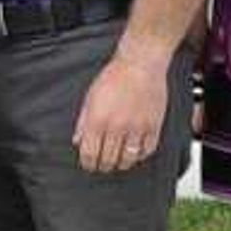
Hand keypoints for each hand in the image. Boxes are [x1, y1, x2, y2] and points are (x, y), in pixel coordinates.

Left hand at [72, 46, 174, 176]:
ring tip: (119, 162)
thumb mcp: (90, 98)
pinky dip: (140, 156)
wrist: (140, 64)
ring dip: (121, 164)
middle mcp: (116, 127)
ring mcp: (136, 128)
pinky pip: (146, 151)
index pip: (89, 154)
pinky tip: (135, 153)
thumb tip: (77, 142)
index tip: (89, 165)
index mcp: (97, 120)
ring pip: (128, 159)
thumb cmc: (114, 77)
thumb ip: (82, 122)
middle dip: (103, 166)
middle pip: (108, 160)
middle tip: (103, 166)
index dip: (88, 164)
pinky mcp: (153, 126)